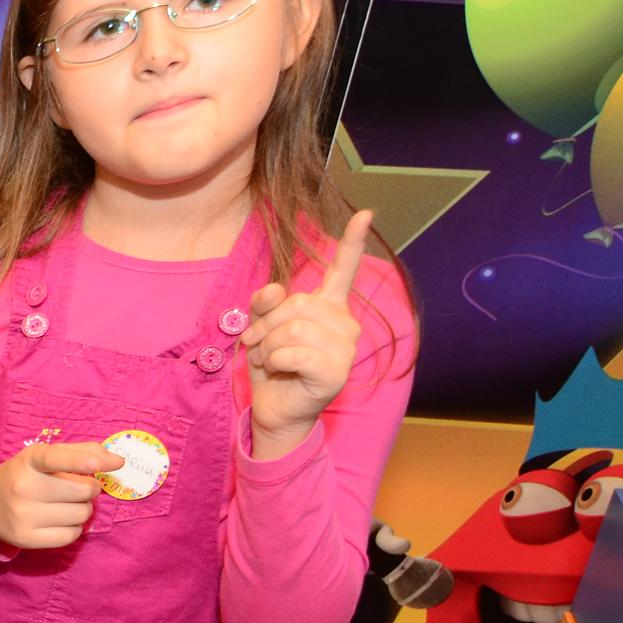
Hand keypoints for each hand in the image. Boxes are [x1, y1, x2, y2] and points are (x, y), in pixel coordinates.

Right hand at [0, 440, 122, 550]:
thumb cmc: (27, 476)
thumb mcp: (47, 456)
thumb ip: (84, 452)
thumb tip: (118, 461)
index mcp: (29, 461)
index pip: (55, 458)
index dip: (79, 462)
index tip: (100, 466)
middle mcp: (23, 487)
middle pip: (83, 491)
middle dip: (89, 489)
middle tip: (78, 488)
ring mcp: (23, 515)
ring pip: (81, 514)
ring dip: (83, 509)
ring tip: (67, 504)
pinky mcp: (26, 538)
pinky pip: (71, 535)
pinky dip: (74, 528)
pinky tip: (60, 521)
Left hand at [244, 209, 371, 458]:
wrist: (275, 408)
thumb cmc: (272, 366)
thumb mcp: (261, 328)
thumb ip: (265, 303)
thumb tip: (275, 288)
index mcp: (328, 307)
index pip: (343, 270)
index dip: (352, 242)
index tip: (365, 213)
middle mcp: (344, 323)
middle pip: (295, 304)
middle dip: (264, 325)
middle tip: (257, 344)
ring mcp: (344, 347)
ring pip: (292, 329)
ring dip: (266, 346)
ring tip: (268, 360)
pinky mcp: (335, 371)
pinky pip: (293, 353)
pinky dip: (274, 362)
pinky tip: (279, 371)